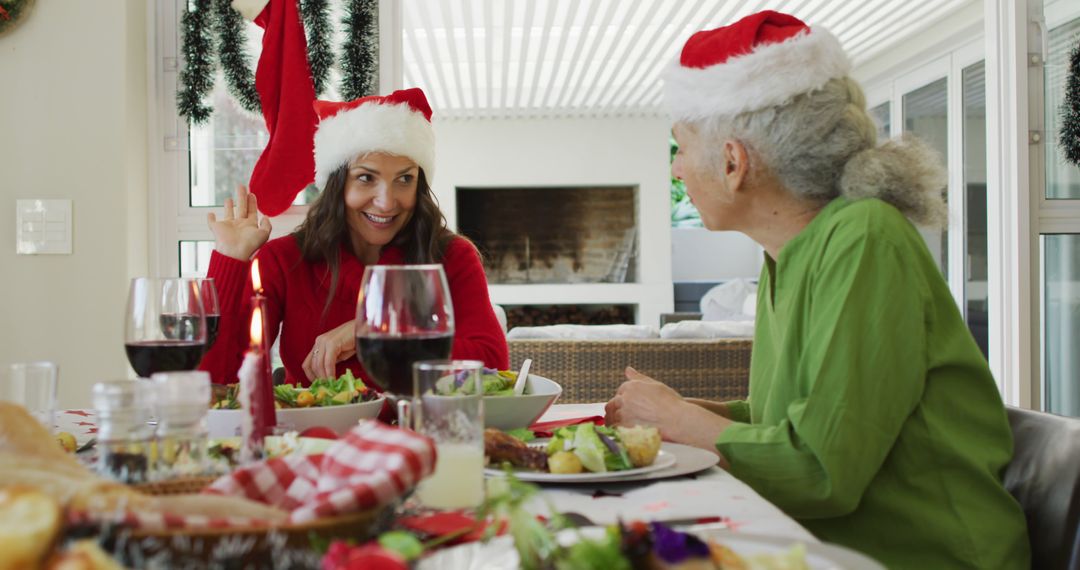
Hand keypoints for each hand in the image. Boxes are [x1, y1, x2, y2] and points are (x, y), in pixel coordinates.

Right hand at [207, 185, 271, 260]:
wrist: (234, 252)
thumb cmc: (249, 244)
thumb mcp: (263, 234)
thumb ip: (267, 225)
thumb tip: (266, 217)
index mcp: (250, 225)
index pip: (251, 211)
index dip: (252, 202)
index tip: (252, 193)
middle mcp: (239, 225)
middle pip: (241, 207)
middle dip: (241, 197)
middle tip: (241, 186)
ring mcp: (228, 226)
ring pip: (228, 213)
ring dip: (228, 206)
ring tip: (228, 198)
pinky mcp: (217, 228)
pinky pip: (212, 222)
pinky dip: (210, 218)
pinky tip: (210, 214)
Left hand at [302, 320, 356, 381]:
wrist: (363, 329)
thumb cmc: (353, 340)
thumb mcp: (339, 353)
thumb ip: (330, 362)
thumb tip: (326, 375)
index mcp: (319, 344)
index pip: (307, 363)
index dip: (310, 376)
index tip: (317, 384)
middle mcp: (319, 342)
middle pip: (313, 365)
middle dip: (318, 378)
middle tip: (325, 387)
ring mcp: (324, 341)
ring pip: (319, 364)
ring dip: (324, 377)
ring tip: (330, 384)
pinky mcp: (332, 343)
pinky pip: (328, 362)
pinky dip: (330, 372)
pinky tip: (333, 378)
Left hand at [605, 367, 728, 453]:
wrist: (678, 420)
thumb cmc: (671, 404)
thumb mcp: (655, 385)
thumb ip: (638, 378)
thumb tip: (627, 369)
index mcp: (631, 386)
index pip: (620, 392)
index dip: (624, 400)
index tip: (630, 406)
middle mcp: (624, 398)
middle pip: (612, 404)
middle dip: (617, 410)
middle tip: (626, 417)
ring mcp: (623, 413)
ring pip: (611, 417)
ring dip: (615, 421)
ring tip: (625, 426)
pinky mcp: (624, 427)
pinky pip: (613, 429)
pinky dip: (617, 430)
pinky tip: (624, 433)